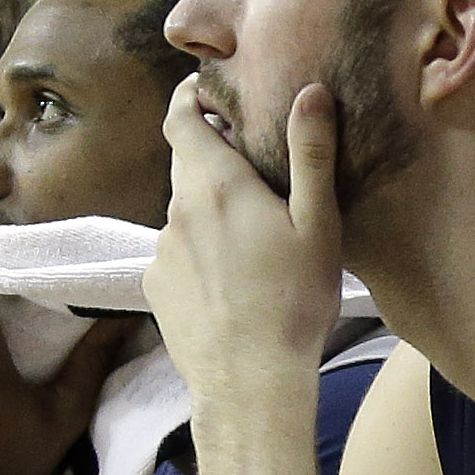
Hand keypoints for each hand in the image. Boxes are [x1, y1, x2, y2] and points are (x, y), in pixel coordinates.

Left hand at [146, 73, 346, 420]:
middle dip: (210, 152)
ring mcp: (162, 251)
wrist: (250, 384)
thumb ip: (311, 154)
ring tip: (251, 232)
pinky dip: (199, 250)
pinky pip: (177, 252)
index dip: (189, 97)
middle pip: (184, 162)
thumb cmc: (294, 303)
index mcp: (216, 185)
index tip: (206, 90)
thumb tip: (310, 92)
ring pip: (183, 211)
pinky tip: (232, 277)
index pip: (181, 118)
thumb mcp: (318, 225)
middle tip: (251, 161)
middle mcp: (178, 210)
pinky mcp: (156, 287)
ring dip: (209, 207)